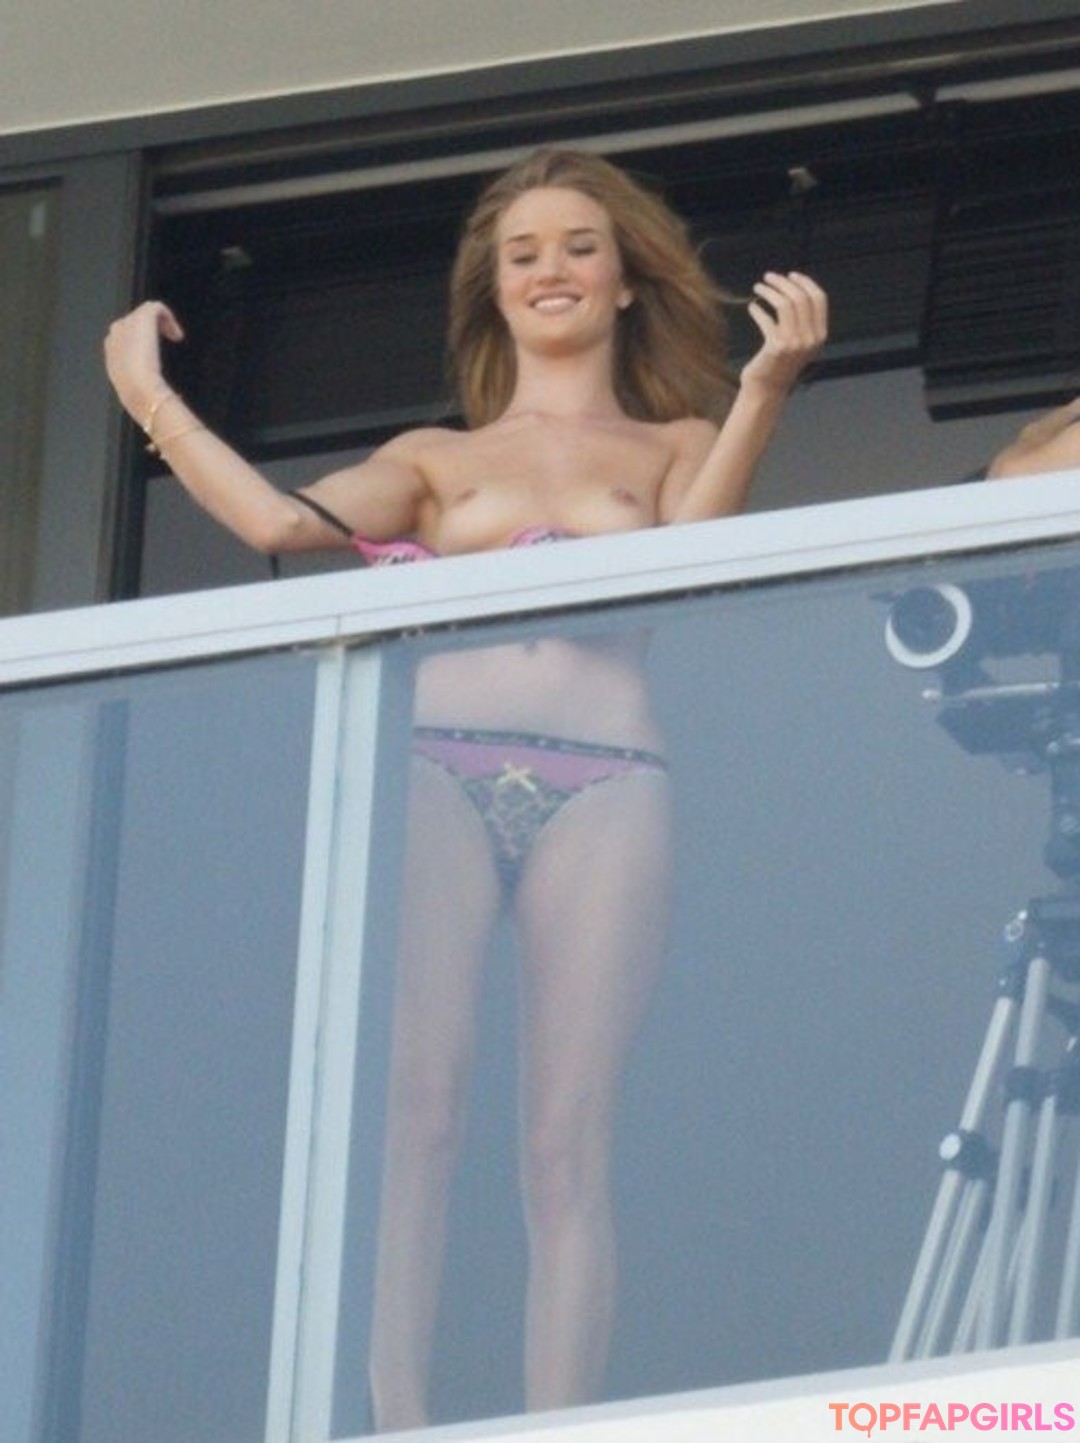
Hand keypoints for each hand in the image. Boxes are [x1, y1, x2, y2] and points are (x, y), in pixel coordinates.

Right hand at [103, 300, 185, 417]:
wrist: (139, 388)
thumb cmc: (136, 395)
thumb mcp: (134, 390)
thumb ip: (139, 382)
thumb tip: (153, 392)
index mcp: (112, 351)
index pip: (124, 337)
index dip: (141, 342)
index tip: (154, 355)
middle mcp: (116, 334)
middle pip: (133, 322)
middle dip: (149, 330)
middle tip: (164, 343)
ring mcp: (127, 324)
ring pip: (144, 314)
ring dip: (160, 323)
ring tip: (173, 337)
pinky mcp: (142, 318)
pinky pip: (156, 307)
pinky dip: (169, 318)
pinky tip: (177, 335)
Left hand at [741, 271, 827, 394]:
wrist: (767, 390)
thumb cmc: (778, 364)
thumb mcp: (798, 342)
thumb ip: (801, 320)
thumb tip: (790, 287)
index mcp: (820, 335)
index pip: (819, 298)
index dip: (804, 282)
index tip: (790, 275)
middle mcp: (811, 338)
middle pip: (800, 297)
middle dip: (783, 283)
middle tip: (767, 277)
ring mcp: (795, 343)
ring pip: (785, 304)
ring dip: (769, 292)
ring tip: (757, 288)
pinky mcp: (777, 347)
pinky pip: (767, 319)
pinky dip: (757, 311)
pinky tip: (752, 307)